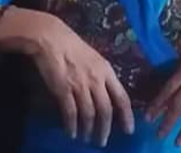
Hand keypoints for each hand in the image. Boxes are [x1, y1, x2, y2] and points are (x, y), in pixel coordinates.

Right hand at [0, 7, 134, 146]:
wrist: (51, 38)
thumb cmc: (73, 46)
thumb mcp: (95, 58)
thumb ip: (102, 76)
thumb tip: (107, 93)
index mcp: (106, 71)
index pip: (122, 97)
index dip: (127, 116)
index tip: (129, 130)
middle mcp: (96, 80)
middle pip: (106, 110)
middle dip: (105, 129)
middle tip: (102, 142)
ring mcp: (80, 85)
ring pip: (89, 114)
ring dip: (88, 129)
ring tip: (86, 138)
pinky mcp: (64, 89)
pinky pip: (71, 112)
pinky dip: (72, 125)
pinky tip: (72, 132)